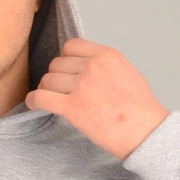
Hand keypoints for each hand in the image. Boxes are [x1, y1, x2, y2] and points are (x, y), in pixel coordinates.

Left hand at [25, 38, 169, 159]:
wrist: (146, 133)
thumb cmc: (140, 109)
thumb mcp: (126, 73)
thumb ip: (104, 65)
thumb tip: (84, 66)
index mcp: (107, 55)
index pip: (71, 46)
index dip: (65, 60)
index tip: (67, 72)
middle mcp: (93, 66)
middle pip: (56, 64)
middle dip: (57, 78)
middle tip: (61, 92)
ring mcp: (82, 86)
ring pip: (47, 80)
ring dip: (47, 90)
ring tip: (52, 101)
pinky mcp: (72, 108)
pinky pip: (40, 97)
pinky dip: (34, 101)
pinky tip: (35, 105)